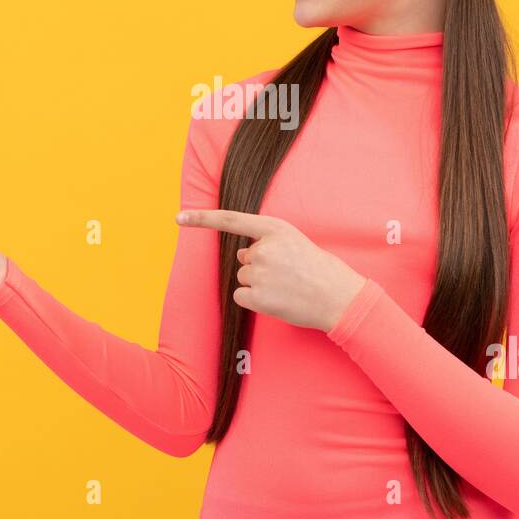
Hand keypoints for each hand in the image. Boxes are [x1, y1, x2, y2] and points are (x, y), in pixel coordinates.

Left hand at [174, 209, 365, 331]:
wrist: (339, 297)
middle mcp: (264, 248)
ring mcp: (260, 273)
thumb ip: (269, 242)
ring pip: (244, 278)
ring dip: (259, 284)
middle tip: (287, 273)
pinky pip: (242, 296)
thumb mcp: (296, 242)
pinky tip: (278, 300)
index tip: (179, 218)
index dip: (202, 219)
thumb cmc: (320, 269)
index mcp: (275, 228)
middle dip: (259, 266)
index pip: (232, 220)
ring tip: (286, 287)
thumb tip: (243, 254)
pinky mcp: (257, 296)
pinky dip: (256, 300)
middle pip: (243, 257)